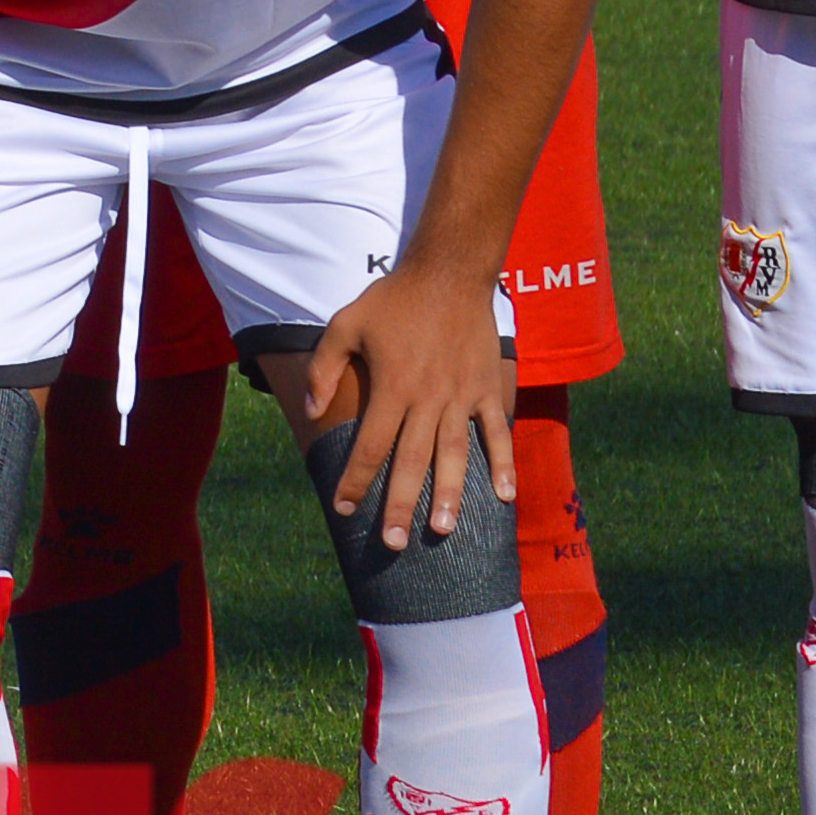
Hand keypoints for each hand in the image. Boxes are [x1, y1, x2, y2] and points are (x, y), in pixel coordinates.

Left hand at [295, 267, 516, 555]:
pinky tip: (504, 497)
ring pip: (455, 455)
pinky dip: (502, 464)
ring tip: (443, 531)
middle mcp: (427, 398)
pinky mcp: (487, 389)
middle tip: (393, 543)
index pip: (369, 445)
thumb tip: (312, 412)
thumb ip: (324, 368)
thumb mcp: (345, 324)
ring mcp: (461, 396)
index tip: (345, 510)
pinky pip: (496, 432)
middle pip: (411, 461)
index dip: (356, 480)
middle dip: (400, 504)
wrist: (451, 271)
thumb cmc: (393, 299)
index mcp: (391, 386)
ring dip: (449, 495)